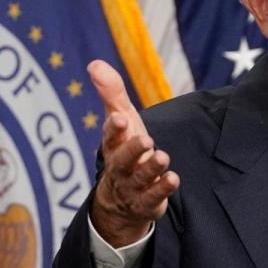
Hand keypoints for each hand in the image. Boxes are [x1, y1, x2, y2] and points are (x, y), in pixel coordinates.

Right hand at [88, 60, 178, 247]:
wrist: (121, 200)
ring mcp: (132, 187)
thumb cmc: (124, 148)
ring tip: (163, 157)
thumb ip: (111, 92)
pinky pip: (152, 198)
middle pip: (122, 160)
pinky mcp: (146, 204)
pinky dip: (162, 189)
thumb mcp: (121, 118)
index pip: (110, 136)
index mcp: (113, 145)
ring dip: (151, 169)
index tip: (120, 118)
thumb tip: (94, 63)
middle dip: (132, 150)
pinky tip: (173, 178)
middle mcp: (120, 167)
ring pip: (139, 179)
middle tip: (146, 139)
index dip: (114, 128)